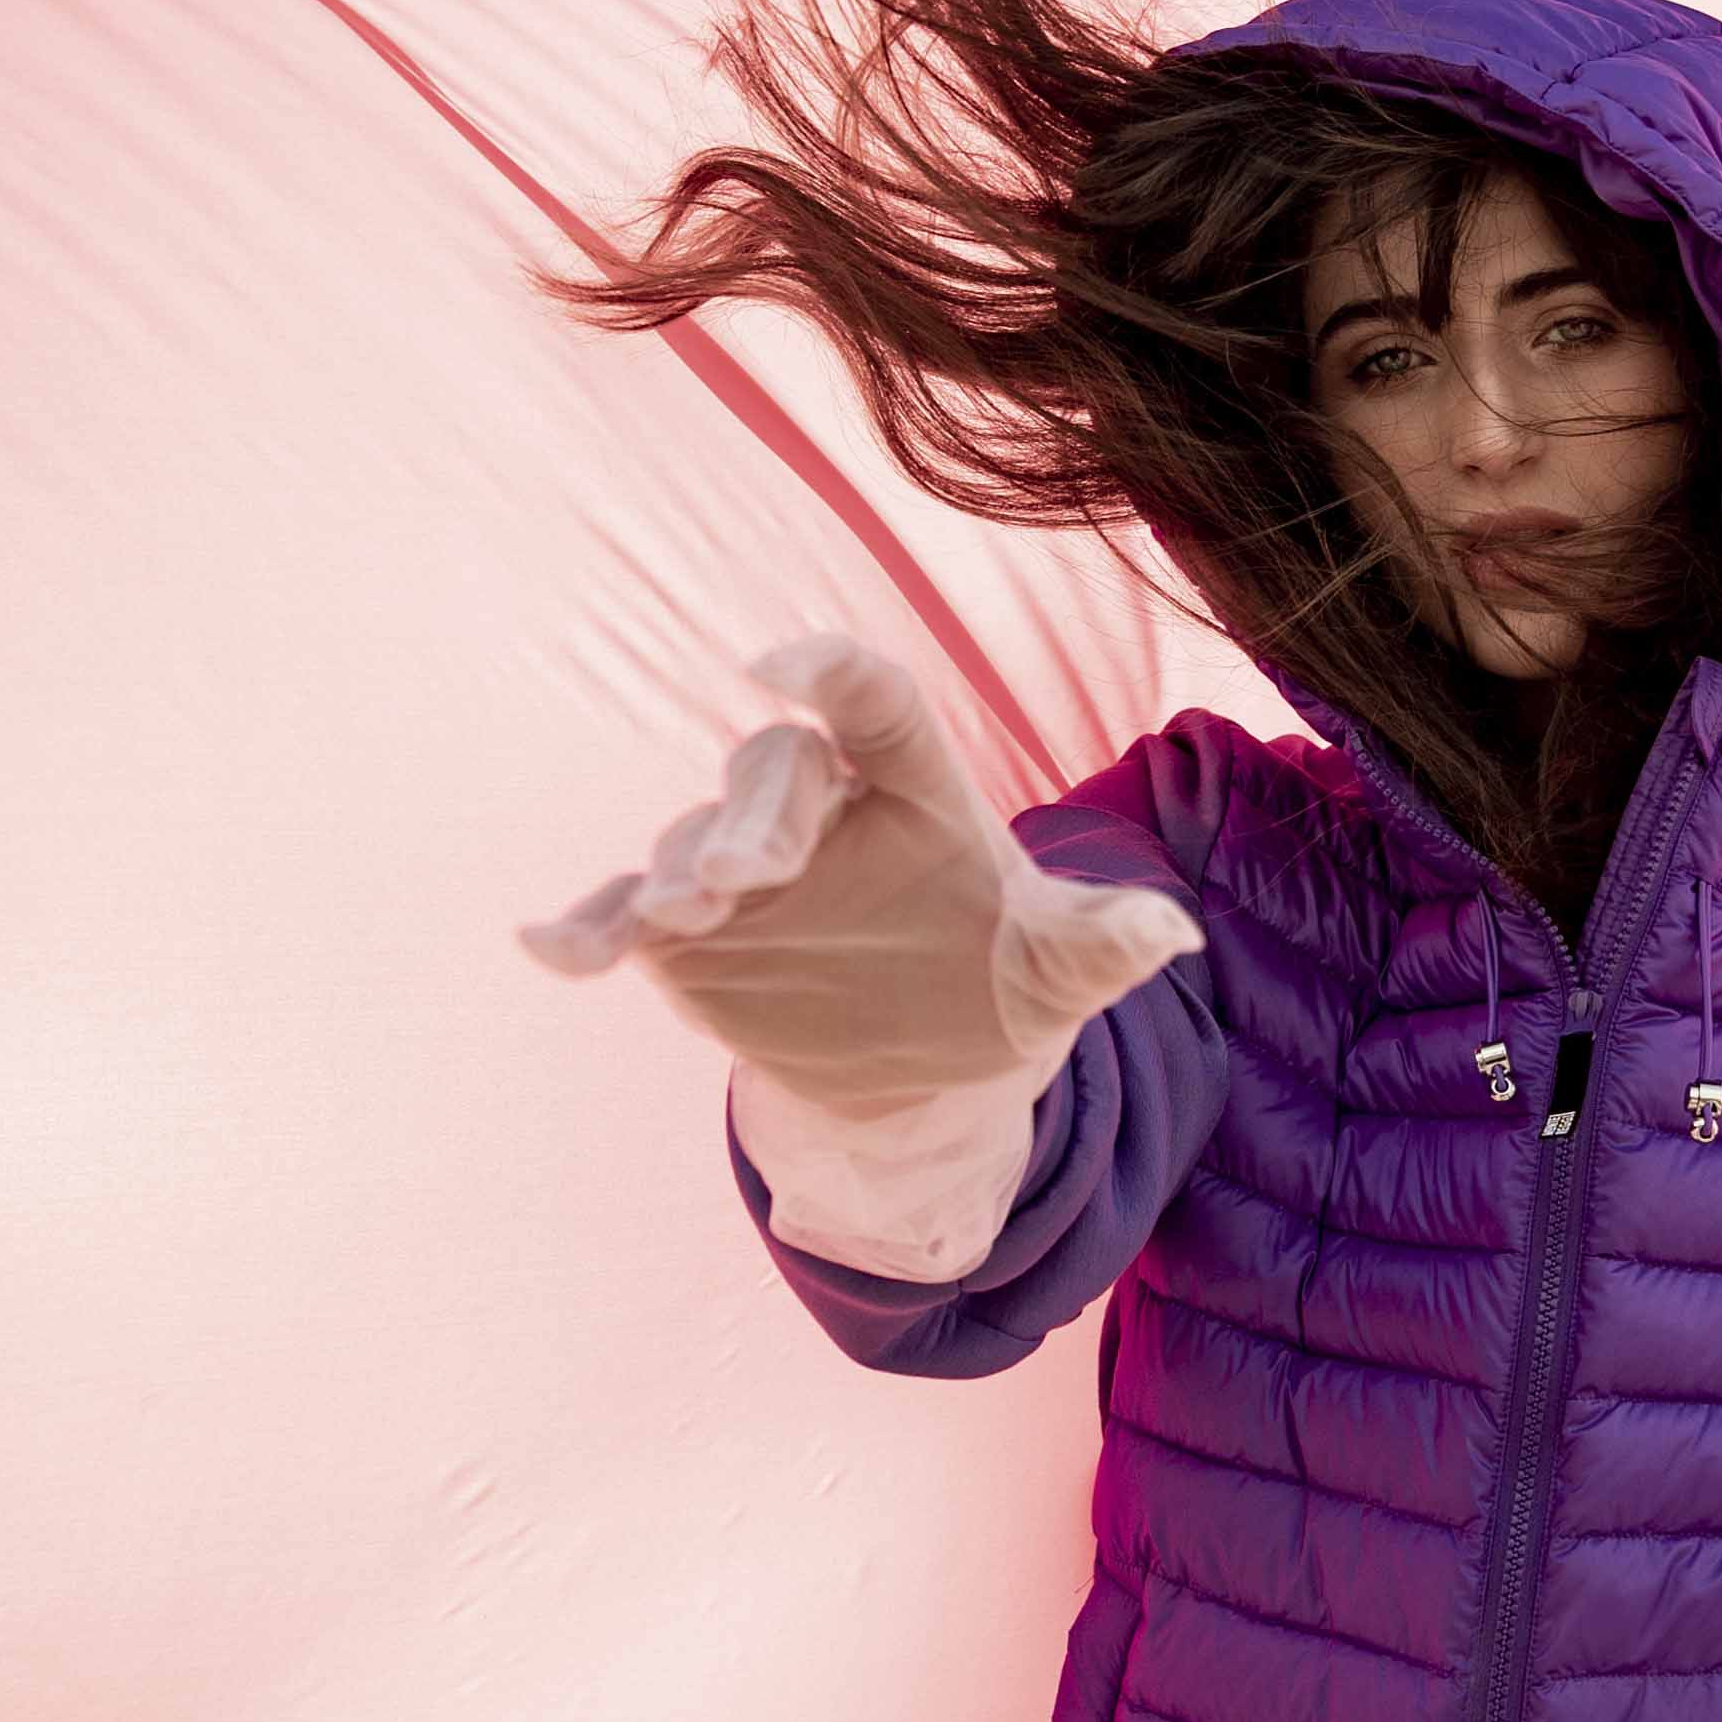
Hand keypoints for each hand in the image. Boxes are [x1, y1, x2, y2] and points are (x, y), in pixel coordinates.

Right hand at [521, 632, 1198, 1102]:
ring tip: (670, 916)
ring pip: (694, 839)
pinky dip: (587, 928)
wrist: (934, 1059)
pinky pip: (626, 914)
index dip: (832, 676)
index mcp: (915, 785)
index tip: (784, 662)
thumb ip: (1107, 940)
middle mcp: (821, 808)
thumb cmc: (1008, 981)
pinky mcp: (688, 934)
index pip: (877, 705)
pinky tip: (548, 948)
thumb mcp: (1067, 968)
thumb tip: (1173, 934)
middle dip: (751, 818)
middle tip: (733, 878)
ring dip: (674, 875)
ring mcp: (745, 867)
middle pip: (774, 773)